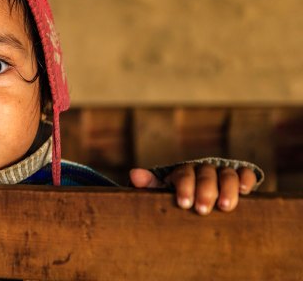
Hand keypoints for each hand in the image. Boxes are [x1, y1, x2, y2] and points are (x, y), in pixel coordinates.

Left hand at [129, 164, 256, 214]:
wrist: (198, 201)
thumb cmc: (177, 200)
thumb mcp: (162, 193)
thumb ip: (150, 185)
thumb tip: (134, 175)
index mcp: (183, 172)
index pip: (184, 174)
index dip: (184, 187)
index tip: (183, 204)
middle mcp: (203, 169)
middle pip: (206, 174)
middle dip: (205, 191)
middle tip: (202, 210)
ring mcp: (222, 172)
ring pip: (227, 174)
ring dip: (227, 189)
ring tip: (225, 207)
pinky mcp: (239, 178)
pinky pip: (245, 174)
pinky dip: (246, 179)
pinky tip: (246, 191)